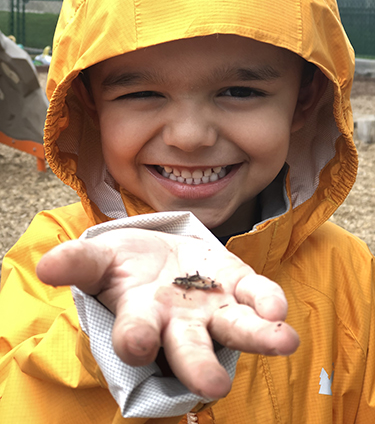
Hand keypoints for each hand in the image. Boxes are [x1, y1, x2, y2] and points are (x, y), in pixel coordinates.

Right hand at [37, 228, 298, 399]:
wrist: (159, 252)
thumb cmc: (124, 265)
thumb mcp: (99, 260)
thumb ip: (77, 263)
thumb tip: (44, 266)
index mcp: (141, 321)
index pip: (136, 339)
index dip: (136, 342)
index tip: (136, 345)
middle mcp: (179, 325)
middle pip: (190, 351)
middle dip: (199, 367)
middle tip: (212, 385)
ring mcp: (213, 309)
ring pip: (236, 329)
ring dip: (258, 337)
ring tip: (282, 341)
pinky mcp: (237, 285)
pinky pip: (255, 296)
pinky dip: (266, 300)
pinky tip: (277, 307)